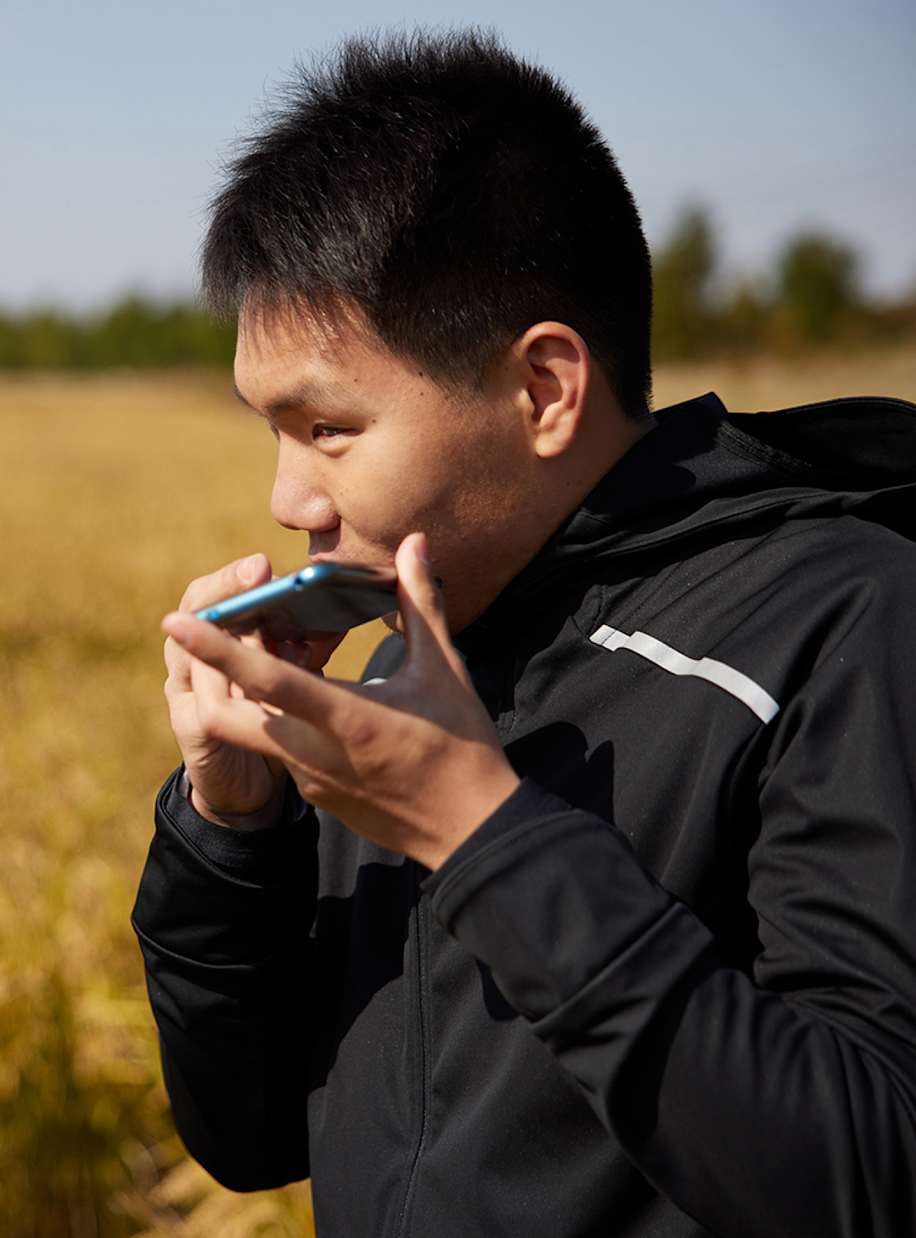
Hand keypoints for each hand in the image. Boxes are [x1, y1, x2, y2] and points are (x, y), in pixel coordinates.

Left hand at [161, 533, 520, 867]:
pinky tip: (309, 696)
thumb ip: (420, 603)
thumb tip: (412, 545)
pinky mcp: (318, 795)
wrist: (471, 830)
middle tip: (220, 633)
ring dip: (248, 694)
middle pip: (228, 717)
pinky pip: (281, 751)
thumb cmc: (463, 746)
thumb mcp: (445, 670)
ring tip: (274, 652)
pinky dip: (278, 719)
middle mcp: (315, 754)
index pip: (264, 681)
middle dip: (210, 674)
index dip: (215, 650)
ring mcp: (312, 779)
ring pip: (254, 731)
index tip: (173, 621)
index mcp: (345, 718)